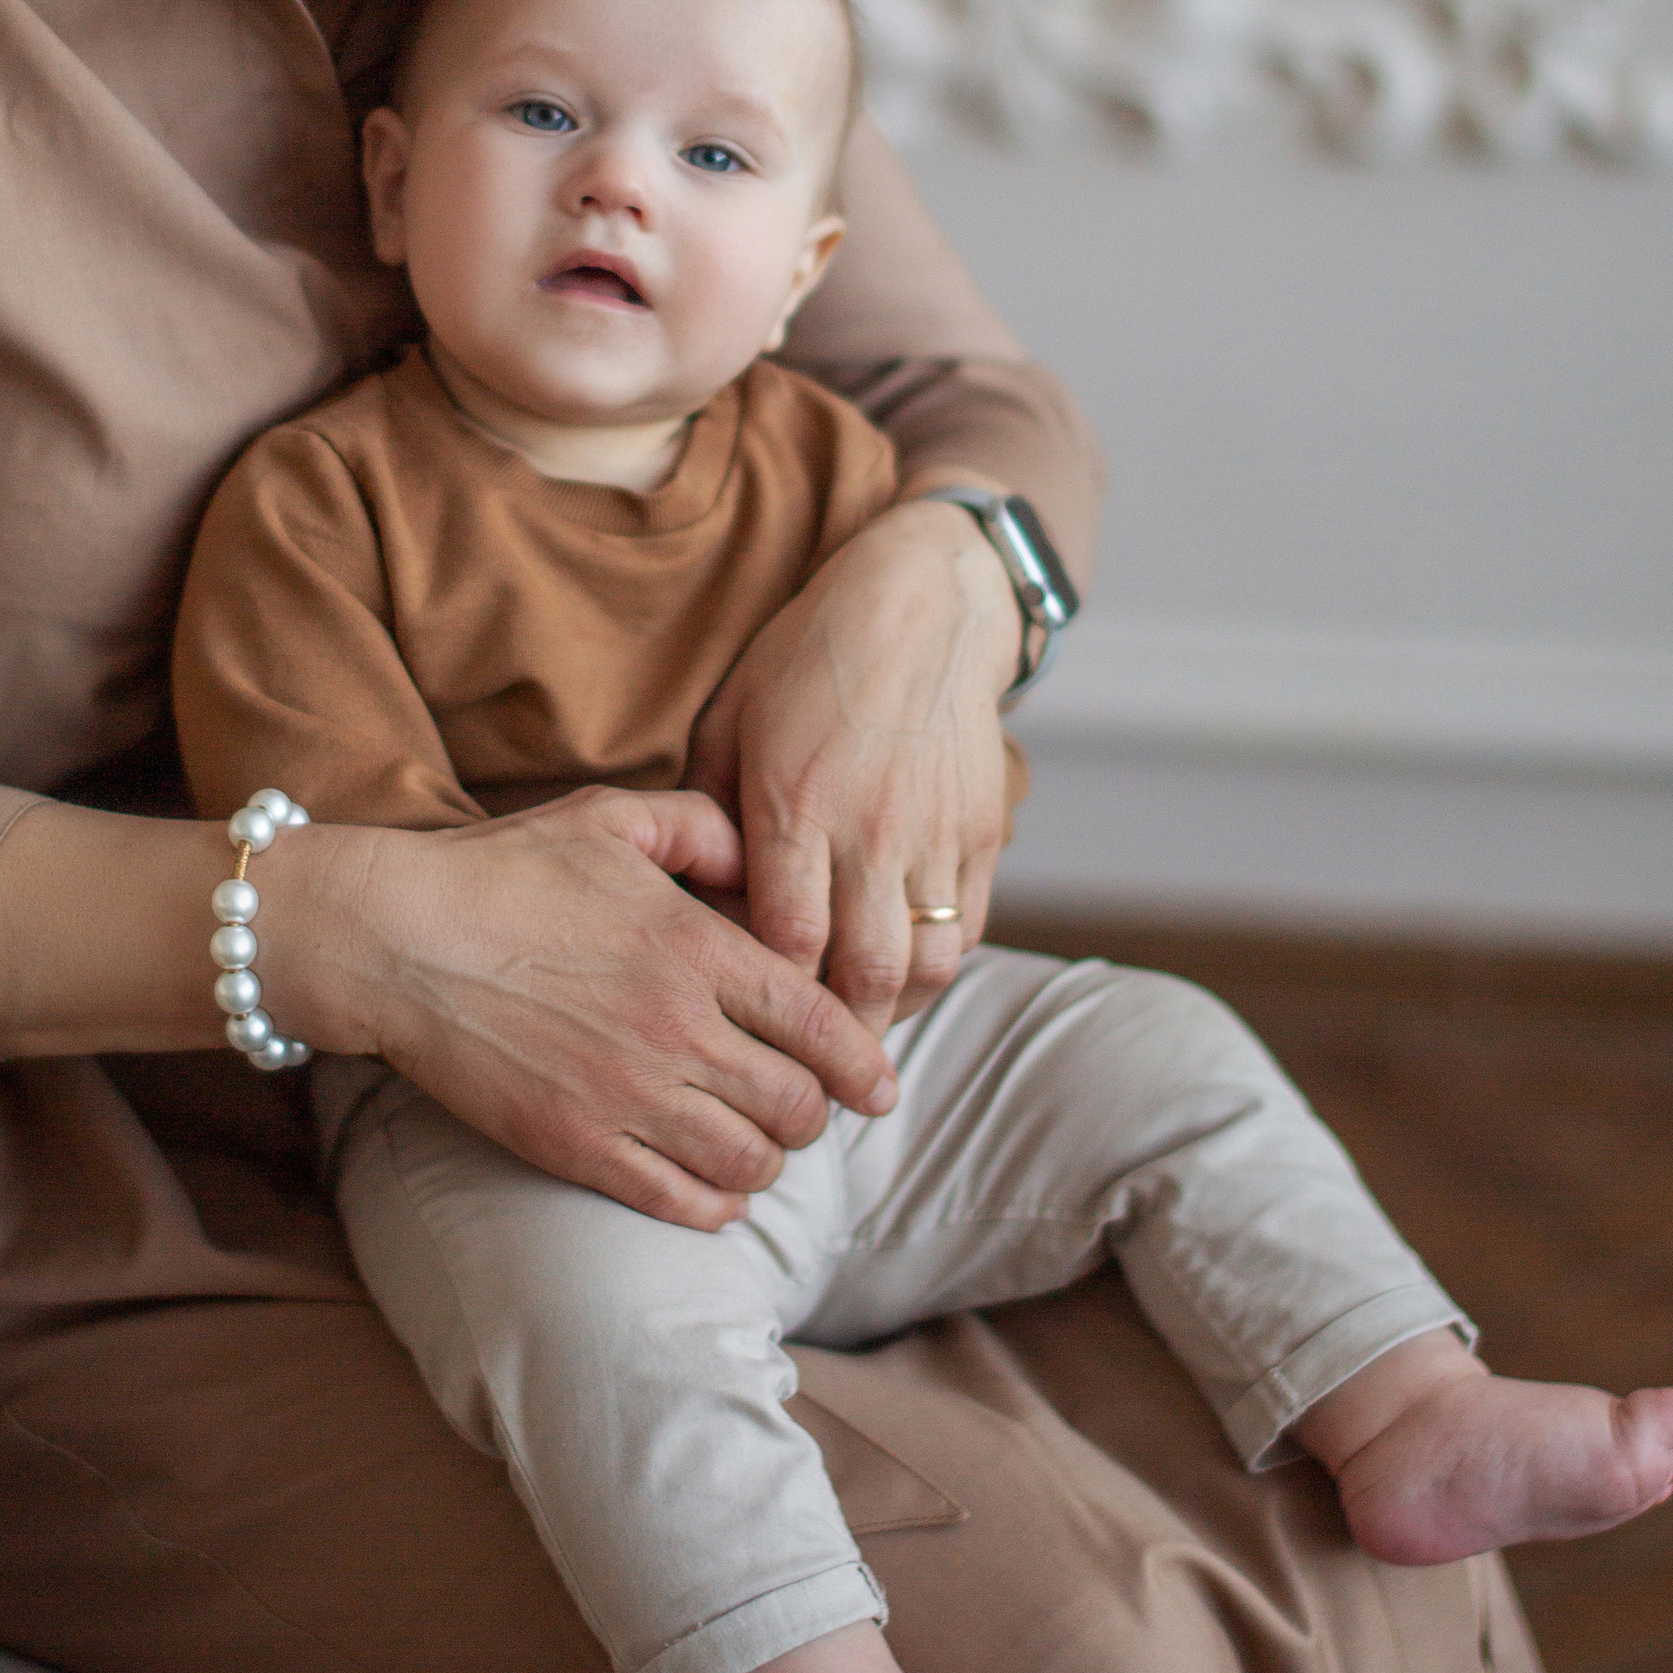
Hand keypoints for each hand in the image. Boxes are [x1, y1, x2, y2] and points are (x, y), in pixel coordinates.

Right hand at [270, 790, 898, 1229]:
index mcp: (696, 949)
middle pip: (796, 1106)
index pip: (822, 1025)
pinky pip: (678, 1200)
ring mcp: (625, 1094)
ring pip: (747, 1162)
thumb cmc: (501, 871)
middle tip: (798, 1107)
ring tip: (752, 1145)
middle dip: (812, 1114)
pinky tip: (714, 1193)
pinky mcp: (574, 1145)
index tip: (880, 1090)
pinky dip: (714, 1207)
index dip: (866, 1067)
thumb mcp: (610, 819)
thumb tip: (764, 863)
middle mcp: (676, 1029)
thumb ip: (703, 827)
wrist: (395, 939)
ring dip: (764, 1162)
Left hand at [686, 494, 1017, 1032]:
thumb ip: (706, 811)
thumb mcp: (731, 717)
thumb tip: (689, 897)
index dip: (769, 1000)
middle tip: (801, 1072)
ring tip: (853, 1035)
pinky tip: (899, 974)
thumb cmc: (809, 656)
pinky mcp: (982, 830)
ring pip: (926, 969)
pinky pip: (966, 929)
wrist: (926, 600)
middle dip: (832, 1039)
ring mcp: (936, 833)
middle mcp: (871, 829)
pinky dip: (935, 967)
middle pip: (863, 977)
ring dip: (890, 1015)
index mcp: (795, 803)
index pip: (786, 943)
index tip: (745, 1025)